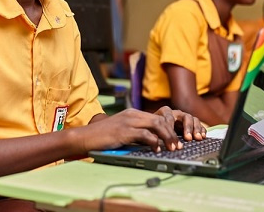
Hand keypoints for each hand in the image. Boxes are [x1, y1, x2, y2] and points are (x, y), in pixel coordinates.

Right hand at [82, 107, 205, 152]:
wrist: (85, 137)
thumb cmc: (103, 137)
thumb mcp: (122, 132)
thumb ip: (136, 133)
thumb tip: (153, 142)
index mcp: (133, 114)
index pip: (157, 117)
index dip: (169, 128)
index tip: (175, 139)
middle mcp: (132, 115)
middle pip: (160, 119)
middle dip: (171, 133)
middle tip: (178, 145)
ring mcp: (128, 122)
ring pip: (156, 125)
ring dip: (167, 137)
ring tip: (173, 148)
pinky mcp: (124, 131)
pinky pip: (144, 134)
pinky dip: (154, 142)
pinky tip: (157, 149)